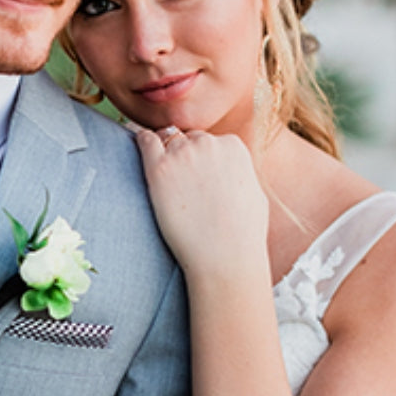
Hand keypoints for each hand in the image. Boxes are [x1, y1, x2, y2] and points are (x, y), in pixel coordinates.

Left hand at [135, 126, 268, 280]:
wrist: (225, 256)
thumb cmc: (243, 233)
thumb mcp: (254, 193)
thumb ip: (240, 174)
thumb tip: (231, 171)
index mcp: (233, 146)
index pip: (209, 141)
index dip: (201, 160)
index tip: (197, 177)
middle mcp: (208, 143)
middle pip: (187, 139)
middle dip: (183, 156)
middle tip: (180, 184)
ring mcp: (182, 154)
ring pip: (166, 140)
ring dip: (164, 155)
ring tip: (164, 179)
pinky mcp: (159, 169)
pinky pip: (145, 141)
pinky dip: (142, 143)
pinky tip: (141, 151)